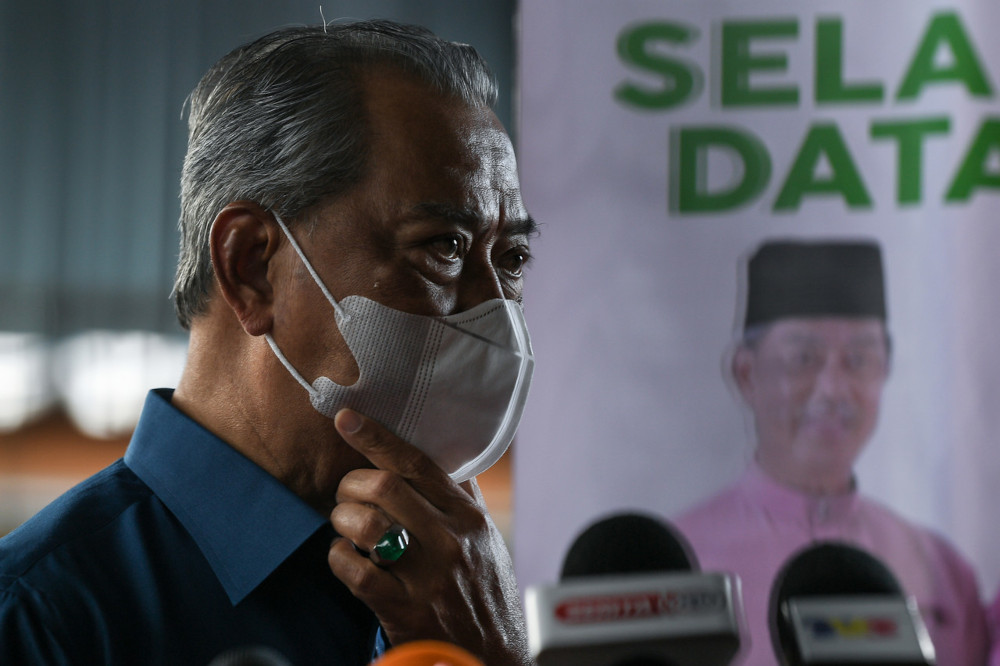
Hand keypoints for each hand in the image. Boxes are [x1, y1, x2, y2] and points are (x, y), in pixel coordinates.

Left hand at [327, 408, 529, 664]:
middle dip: (351, 485)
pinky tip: (346, 558)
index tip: (346, 418)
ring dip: (342, 520)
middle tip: (346, 495)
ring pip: (367, 524)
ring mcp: (427, 576)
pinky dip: (340, 558)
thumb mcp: (486, 539)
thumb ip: (462, 498)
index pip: (417, 463)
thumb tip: (442, 453)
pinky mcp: (405, 611)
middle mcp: (450, 541)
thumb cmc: (485, 592)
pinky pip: (356, 571)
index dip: (377, 437)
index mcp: (468, 517)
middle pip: (385, 486)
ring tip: (344, 528)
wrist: (494, 656)